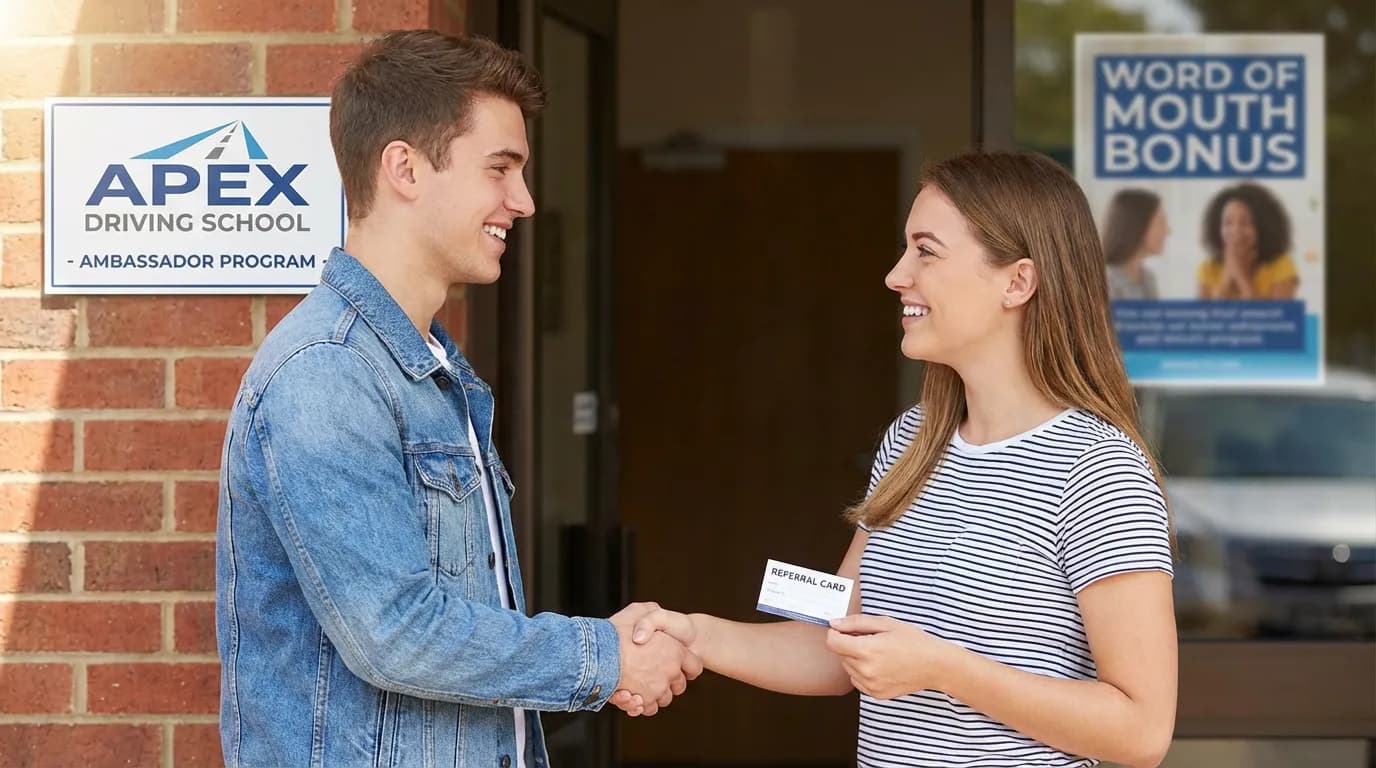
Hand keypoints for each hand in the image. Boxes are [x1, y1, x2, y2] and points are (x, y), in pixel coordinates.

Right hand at [608, 603, 701, 716]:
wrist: (596, 654)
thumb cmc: (616, 633)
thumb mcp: (638, 611)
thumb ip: (650, 612)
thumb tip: (654, 611)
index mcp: (675, 651)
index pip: (694, 666)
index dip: (687, 666)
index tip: (680, 666)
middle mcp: (670, 671)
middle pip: (679, 685)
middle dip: (669, 682)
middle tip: (655, 674)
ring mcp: (658, 688)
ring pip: (664, 698)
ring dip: (654, 694)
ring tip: (640, 685)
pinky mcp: (644, 701)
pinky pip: (648, 708)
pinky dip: (641, 705)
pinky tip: (632, 695)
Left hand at [825, 614, 959, 699]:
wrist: (935, 665)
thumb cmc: (914, 641)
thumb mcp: (886, 623)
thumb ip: (856, 622)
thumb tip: (834, 624)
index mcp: (866, 650)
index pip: (832, 642)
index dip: (836, 633)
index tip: (845, 630)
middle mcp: (865, 671)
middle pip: (840, 655)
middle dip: (849, 644)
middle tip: (871, 639)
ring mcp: (870, 685)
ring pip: (848, 668)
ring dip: (855, 658)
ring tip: (878, 652)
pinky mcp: (876, 694)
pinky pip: (857, 681)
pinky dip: (863, 672)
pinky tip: (880, 665)